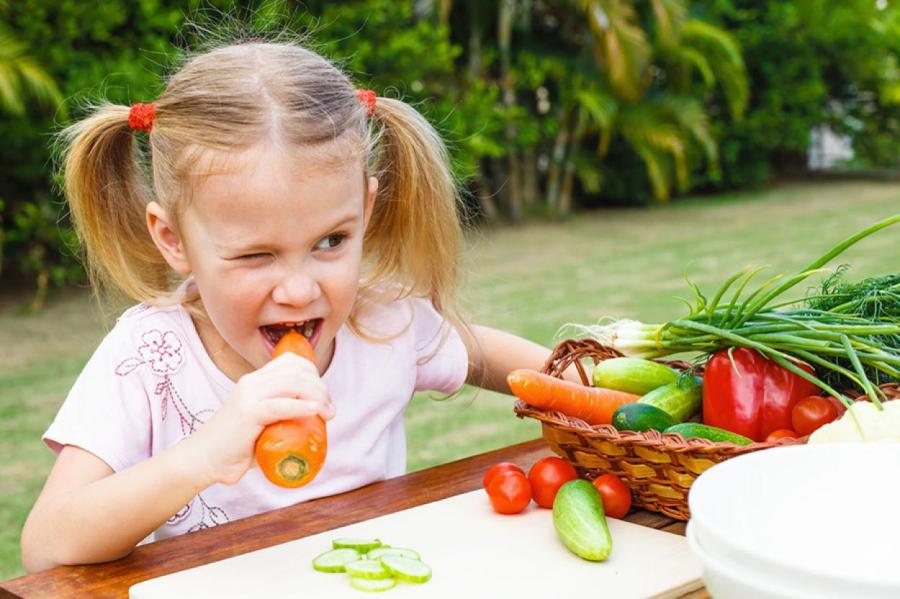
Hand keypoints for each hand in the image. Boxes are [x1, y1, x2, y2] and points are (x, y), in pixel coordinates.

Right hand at [185, 353, 334, 485]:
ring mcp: (249, 396)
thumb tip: (314, 423)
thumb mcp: (262, 421)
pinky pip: (279, 405)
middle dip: (321, 388)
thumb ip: (281, 416)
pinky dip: (301, 406)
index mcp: (255, 380)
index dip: (314, 374)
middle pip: (297, 372)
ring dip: (317, 396)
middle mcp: (252, 382)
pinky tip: (315, 411)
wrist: (203, 459)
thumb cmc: (236, 446)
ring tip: (328, 413)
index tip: (324, 396)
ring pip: (293, 384)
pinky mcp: (247, 414)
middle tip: (330, 410)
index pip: (291, 362)